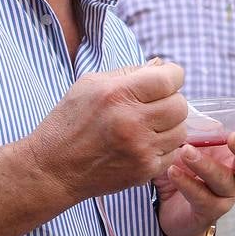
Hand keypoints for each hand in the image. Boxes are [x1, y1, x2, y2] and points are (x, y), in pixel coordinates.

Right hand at [30, 59, 188, 201]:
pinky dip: (163, 147)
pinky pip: (172, 153)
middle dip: (171, 100)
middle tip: (155, 104)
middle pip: (180, 105)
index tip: (166, 78)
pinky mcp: (144, 170)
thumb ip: (129, 73)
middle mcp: (132, 122)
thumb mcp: (90, 85)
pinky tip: (143, 144)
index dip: (173, 75)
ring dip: (169, 125)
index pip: (169, 80)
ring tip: (148, 125)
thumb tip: (161, 65)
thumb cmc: (68, 122)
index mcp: (117, 94)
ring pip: (180, 131)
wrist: (54, 168)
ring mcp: (140, 149)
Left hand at [154, 117, 234, 235]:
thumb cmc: (182, 169)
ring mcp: (224, 195)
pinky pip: (201, 196)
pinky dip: (186, 182)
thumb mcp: (186, 145)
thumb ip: (192, 130)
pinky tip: (172, 171)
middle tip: (234, 138)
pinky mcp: (208, 211)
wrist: (169, 208)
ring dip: (205, 164)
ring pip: (223, 180)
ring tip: (185, 151)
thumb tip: (191, 112)